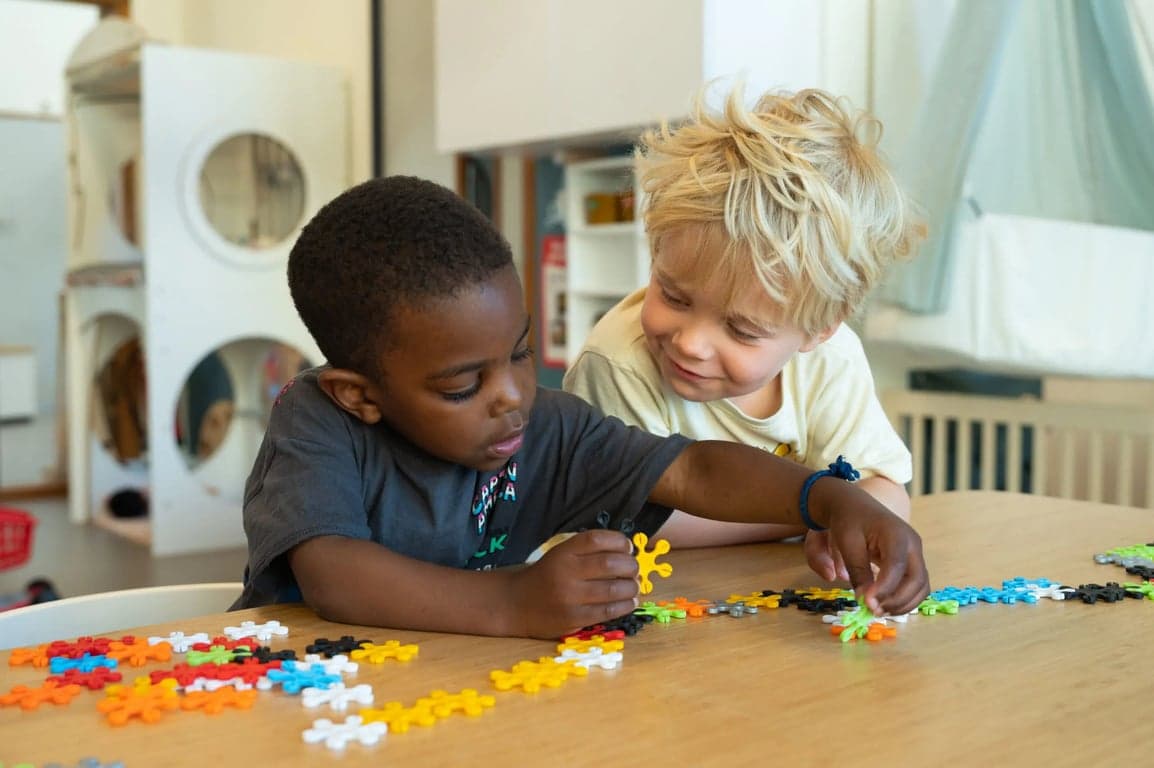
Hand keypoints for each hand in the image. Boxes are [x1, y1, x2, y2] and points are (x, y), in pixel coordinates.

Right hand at [507, 529, 638, 638]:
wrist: (516, 604)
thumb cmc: (546, 576)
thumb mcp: (561, 554)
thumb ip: (587, 551)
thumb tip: (627, 552)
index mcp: (563, 552)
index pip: (597, 539)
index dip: (619, 541)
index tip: (627, 547)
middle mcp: (566, 572)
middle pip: (610, 564)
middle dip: (630, 565)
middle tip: (634, 569)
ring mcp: (570, 597)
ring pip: (614, 589)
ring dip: (632, 587)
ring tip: (634, 586)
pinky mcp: (574, 619)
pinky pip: (608, 611)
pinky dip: (625, 605)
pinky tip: (630, 601)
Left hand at [813, 481, 929, 614]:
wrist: (853, 505)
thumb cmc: (848, 521)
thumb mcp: (847, 543)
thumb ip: (857, 570)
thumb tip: (865, 600)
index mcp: (897, 534)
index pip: (897, 566)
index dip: (884, 589)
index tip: (866, 603)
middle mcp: (912, 545)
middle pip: (917, 580)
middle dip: (897, 600)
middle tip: (873, 611)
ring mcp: (915, 554)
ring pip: (921, 586)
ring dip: (902, 603)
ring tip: (878, 611)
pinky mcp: (911, 562)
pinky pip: (916, 586)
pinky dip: (904, 599)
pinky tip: (884, 605)